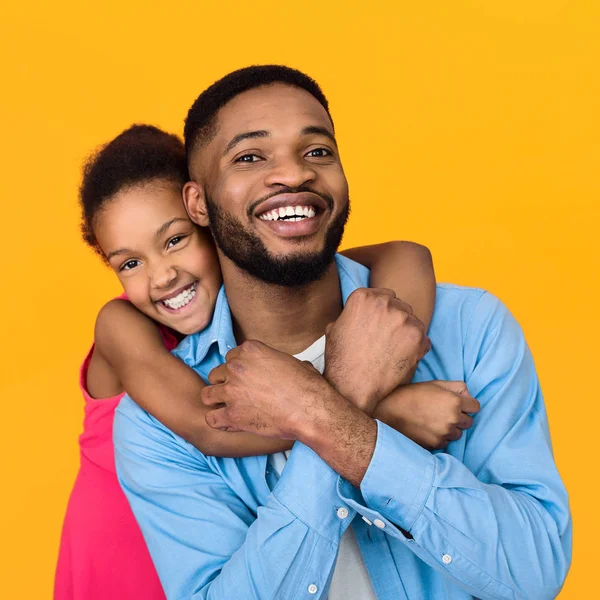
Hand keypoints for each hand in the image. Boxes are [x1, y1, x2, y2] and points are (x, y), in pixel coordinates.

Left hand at [201, 340, 341, 439]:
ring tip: (229, 407)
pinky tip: (228, 423)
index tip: (246, 378)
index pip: (231, 357)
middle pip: (218, 373)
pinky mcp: (232, 415)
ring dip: (217, 400)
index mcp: (250, 350)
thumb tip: (281, 366)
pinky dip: (218, 421)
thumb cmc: (308, 386)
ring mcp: (232, 391)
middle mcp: (237, 367)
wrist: (311, 410)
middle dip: (227, 383)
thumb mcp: (292, 361)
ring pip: (207, 394)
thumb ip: (275, 360)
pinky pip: (211, 418)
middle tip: (240, 394)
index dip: (239, 369)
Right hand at [324, 288, 430, 413]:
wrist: (354, 385)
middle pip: (399, 305)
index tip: (379, 324)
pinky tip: (401, 359)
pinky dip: (416, 349)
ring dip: (406, 333)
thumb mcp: (334, 328)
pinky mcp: (418, 336)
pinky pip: (423, 338)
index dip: (382, 312)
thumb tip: (357, 315)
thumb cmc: (341, 360)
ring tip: (393, 351)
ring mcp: (403, 318)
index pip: (383, 295)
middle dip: (395, 320)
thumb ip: (351, 314)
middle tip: (386, 339)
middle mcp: (385, 302)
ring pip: (413, 321)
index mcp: (363, 297)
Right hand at [374, 381, 479, 449]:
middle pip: (468, 422)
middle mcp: (452, 419)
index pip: (475, 407)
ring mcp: (444, 434)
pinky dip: (440, 437)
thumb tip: (467, 395)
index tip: (459, 404)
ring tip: (434, 421)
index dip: (467, 404)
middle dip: (460, 417)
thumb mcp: (434, 383)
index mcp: (454, 402)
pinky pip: (445, 442)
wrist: (389, 411)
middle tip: (444, 412)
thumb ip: (456, 387)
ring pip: (457, 434)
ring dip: (451, 428)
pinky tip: (428, 429)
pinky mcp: (435, 445)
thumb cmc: (411, 394)